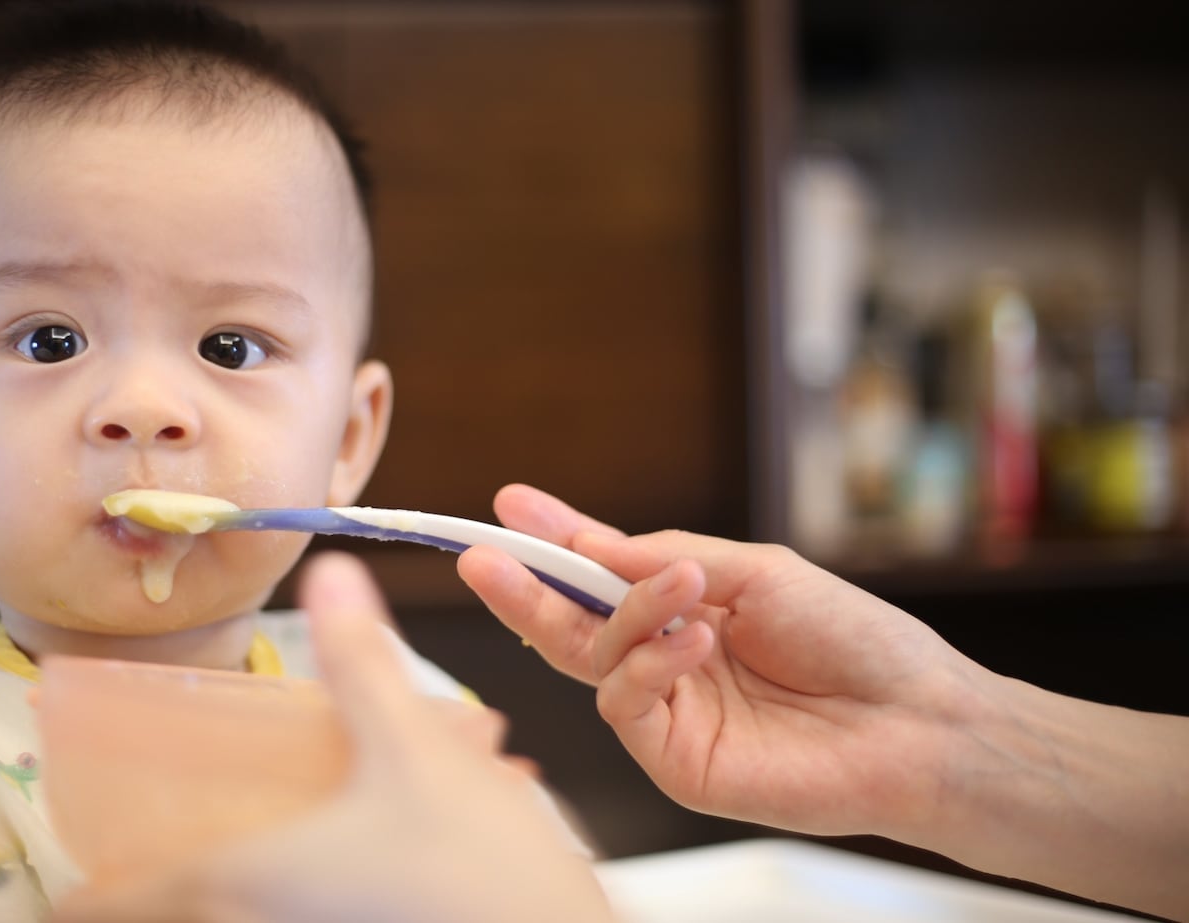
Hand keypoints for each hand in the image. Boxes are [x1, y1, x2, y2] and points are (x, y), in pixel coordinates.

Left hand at [54, 551, 614, 922]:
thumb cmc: (479, 870)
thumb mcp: (411, 747)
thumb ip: (362, 663)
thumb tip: (333, 580)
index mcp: (256, 877)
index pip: (134, 901)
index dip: (90, 896)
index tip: (65, 892)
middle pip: (189, 915)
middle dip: (167, 886)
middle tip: (157, 854)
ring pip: (252, 915)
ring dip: (238, 888)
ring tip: (263, 843)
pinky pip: (310, 915)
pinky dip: (301, 893)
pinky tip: (350, 854)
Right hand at [457, 484, 995, 840]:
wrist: (916, 720)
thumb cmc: (852, 640)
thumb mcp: (756, 572)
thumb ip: (667, 561)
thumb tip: (591, 543)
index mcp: (687, 612)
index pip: (602, 578)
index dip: (555, 543)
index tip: (509, 507)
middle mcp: (667, 663)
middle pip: (572, 627)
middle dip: (525, 588)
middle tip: (482, 556)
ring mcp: (668, 714)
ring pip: (595, 660)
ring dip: (626, 615)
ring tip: (681, 590)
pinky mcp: (675, 761)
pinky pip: (623, 705)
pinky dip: (646, 665)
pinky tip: (694, 643)